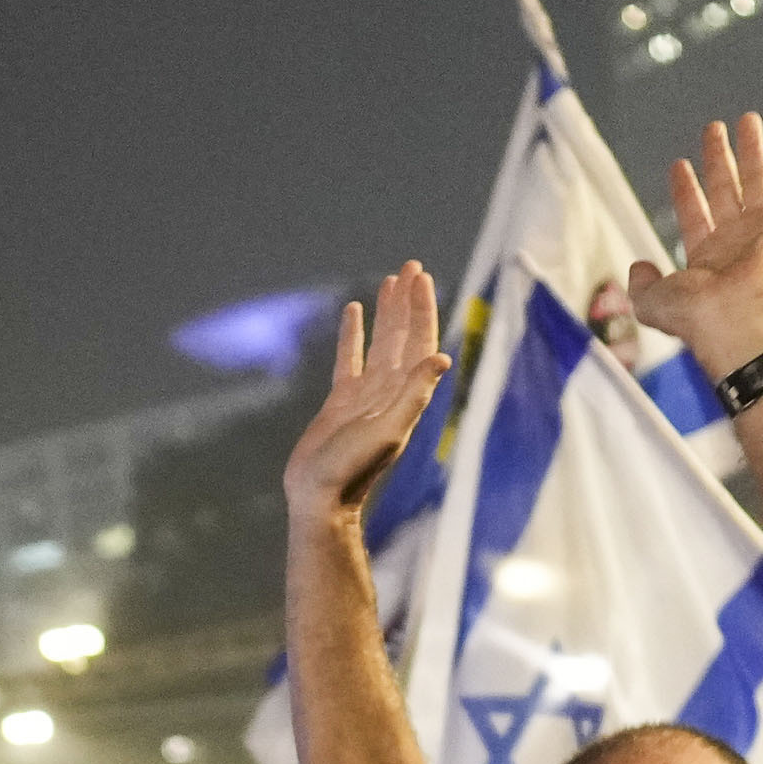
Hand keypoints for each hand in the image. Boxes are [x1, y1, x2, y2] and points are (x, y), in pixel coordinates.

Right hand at [281, 269, 449, 535]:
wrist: (320, 497)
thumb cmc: (352, 469)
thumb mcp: (387, 431)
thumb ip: (414, 395)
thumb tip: (441, 358)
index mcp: (404, 393)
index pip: (419, 341)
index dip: (422, 309)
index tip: (420, 279)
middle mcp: (389, 389)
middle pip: (404, 334)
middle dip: (408, 301)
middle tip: (410, 266)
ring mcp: (366, 393)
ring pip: (381, 341)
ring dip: (387, 312)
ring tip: (389, 281)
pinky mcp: (341, 401)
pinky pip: (350, 358)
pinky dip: (353, 334)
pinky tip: (353, 312)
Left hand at [619, 111, 762, 372]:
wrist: (736, 316)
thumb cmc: (696, 315)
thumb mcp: (651, 302)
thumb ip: (640, 284)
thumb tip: (637, 267)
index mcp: (707, 259)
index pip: (695, 214)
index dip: (686, 190)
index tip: (679, 164)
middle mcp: (737, 241)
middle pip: (727, 188)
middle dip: (719, 159)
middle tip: (715, 129)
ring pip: (758, 177)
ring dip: (752, 147)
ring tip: (747, 119)